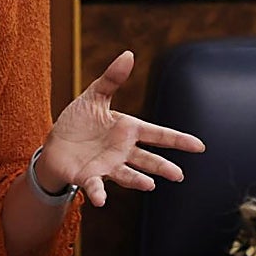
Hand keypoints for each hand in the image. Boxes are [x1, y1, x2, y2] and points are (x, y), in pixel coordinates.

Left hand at [37, 50, 204, 206]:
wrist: (55, 144)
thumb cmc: (79, 121)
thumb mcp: (94, 96)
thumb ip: (112, 79)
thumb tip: (129, 54)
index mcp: (127, 130)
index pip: (157, 134)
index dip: (178, 140)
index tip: (199, 146)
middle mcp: (122, 151)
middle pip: (148, 160)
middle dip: (162, 167)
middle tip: (178, 175)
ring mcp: (108, 166)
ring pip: (128, 175)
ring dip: (138, 181)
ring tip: (150, 185)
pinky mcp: (89, 177)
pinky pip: (96, 186)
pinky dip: (99, 193)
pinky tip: (101, 201)